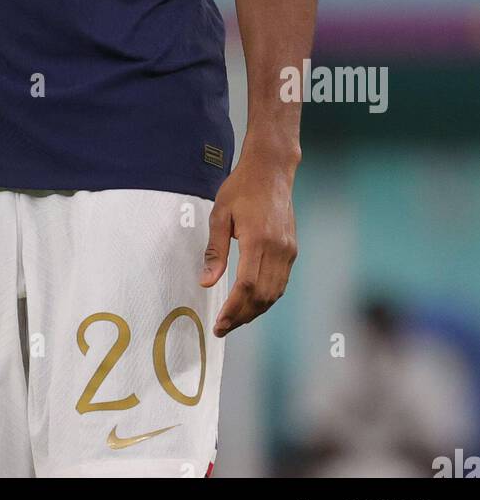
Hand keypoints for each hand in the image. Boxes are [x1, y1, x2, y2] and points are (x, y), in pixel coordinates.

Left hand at [199, 151, 297, 336]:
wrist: (271, 170)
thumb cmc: (242, 188)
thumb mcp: (220, 215)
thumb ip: (215, 251)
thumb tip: (206, 282)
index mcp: (258, 240)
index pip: (247, 286)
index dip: (233, 309)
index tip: (219, 324)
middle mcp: (278, 249)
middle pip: (262, 296)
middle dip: (242, 316)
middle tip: (223, 328)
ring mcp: (288, 250)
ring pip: (274, 293)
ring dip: (255, 311)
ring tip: (234, 320)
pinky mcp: (291, 250)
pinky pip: (281, 283)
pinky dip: (266, 298)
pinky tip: (251, 302)